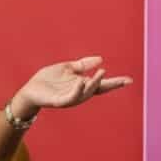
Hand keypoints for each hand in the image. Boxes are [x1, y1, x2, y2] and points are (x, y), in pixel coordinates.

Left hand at [12, 56, 132, 118]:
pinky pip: (71, 97)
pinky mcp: (59, 101)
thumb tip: (101, 59)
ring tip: (102, 73)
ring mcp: (70, 98)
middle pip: (98, 90)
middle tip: (124, 80)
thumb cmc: (48, 80)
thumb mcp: (67, 68)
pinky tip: (82, 81)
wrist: (31, 89)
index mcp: (82, 84)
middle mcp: (79, 93)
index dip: (115, 82)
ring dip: (95, 84)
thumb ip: (83, 64)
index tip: (129, 80)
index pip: (102, 84)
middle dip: (111, 85)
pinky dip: (77, 90)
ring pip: (86, 93)